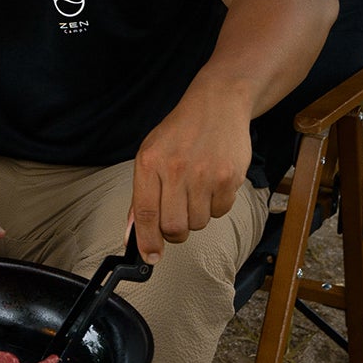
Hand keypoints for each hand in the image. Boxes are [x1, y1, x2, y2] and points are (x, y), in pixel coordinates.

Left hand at [130, 79, 254, 262]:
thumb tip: (132, 234)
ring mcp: (205, 174)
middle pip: (174, 227)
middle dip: (175, 233)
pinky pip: (220, 211)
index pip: (144, 213)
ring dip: (196, 216)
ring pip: (199, 223)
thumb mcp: (150, 155)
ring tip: (196, 191)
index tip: (150, 258)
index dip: (146, 242)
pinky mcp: (229, 177)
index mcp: (150, 163)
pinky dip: (216, 205)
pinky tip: (212, 184)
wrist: (217, 104)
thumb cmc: (180, 133)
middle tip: (177, 221)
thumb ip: (140, 196)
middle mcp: (176, 169)